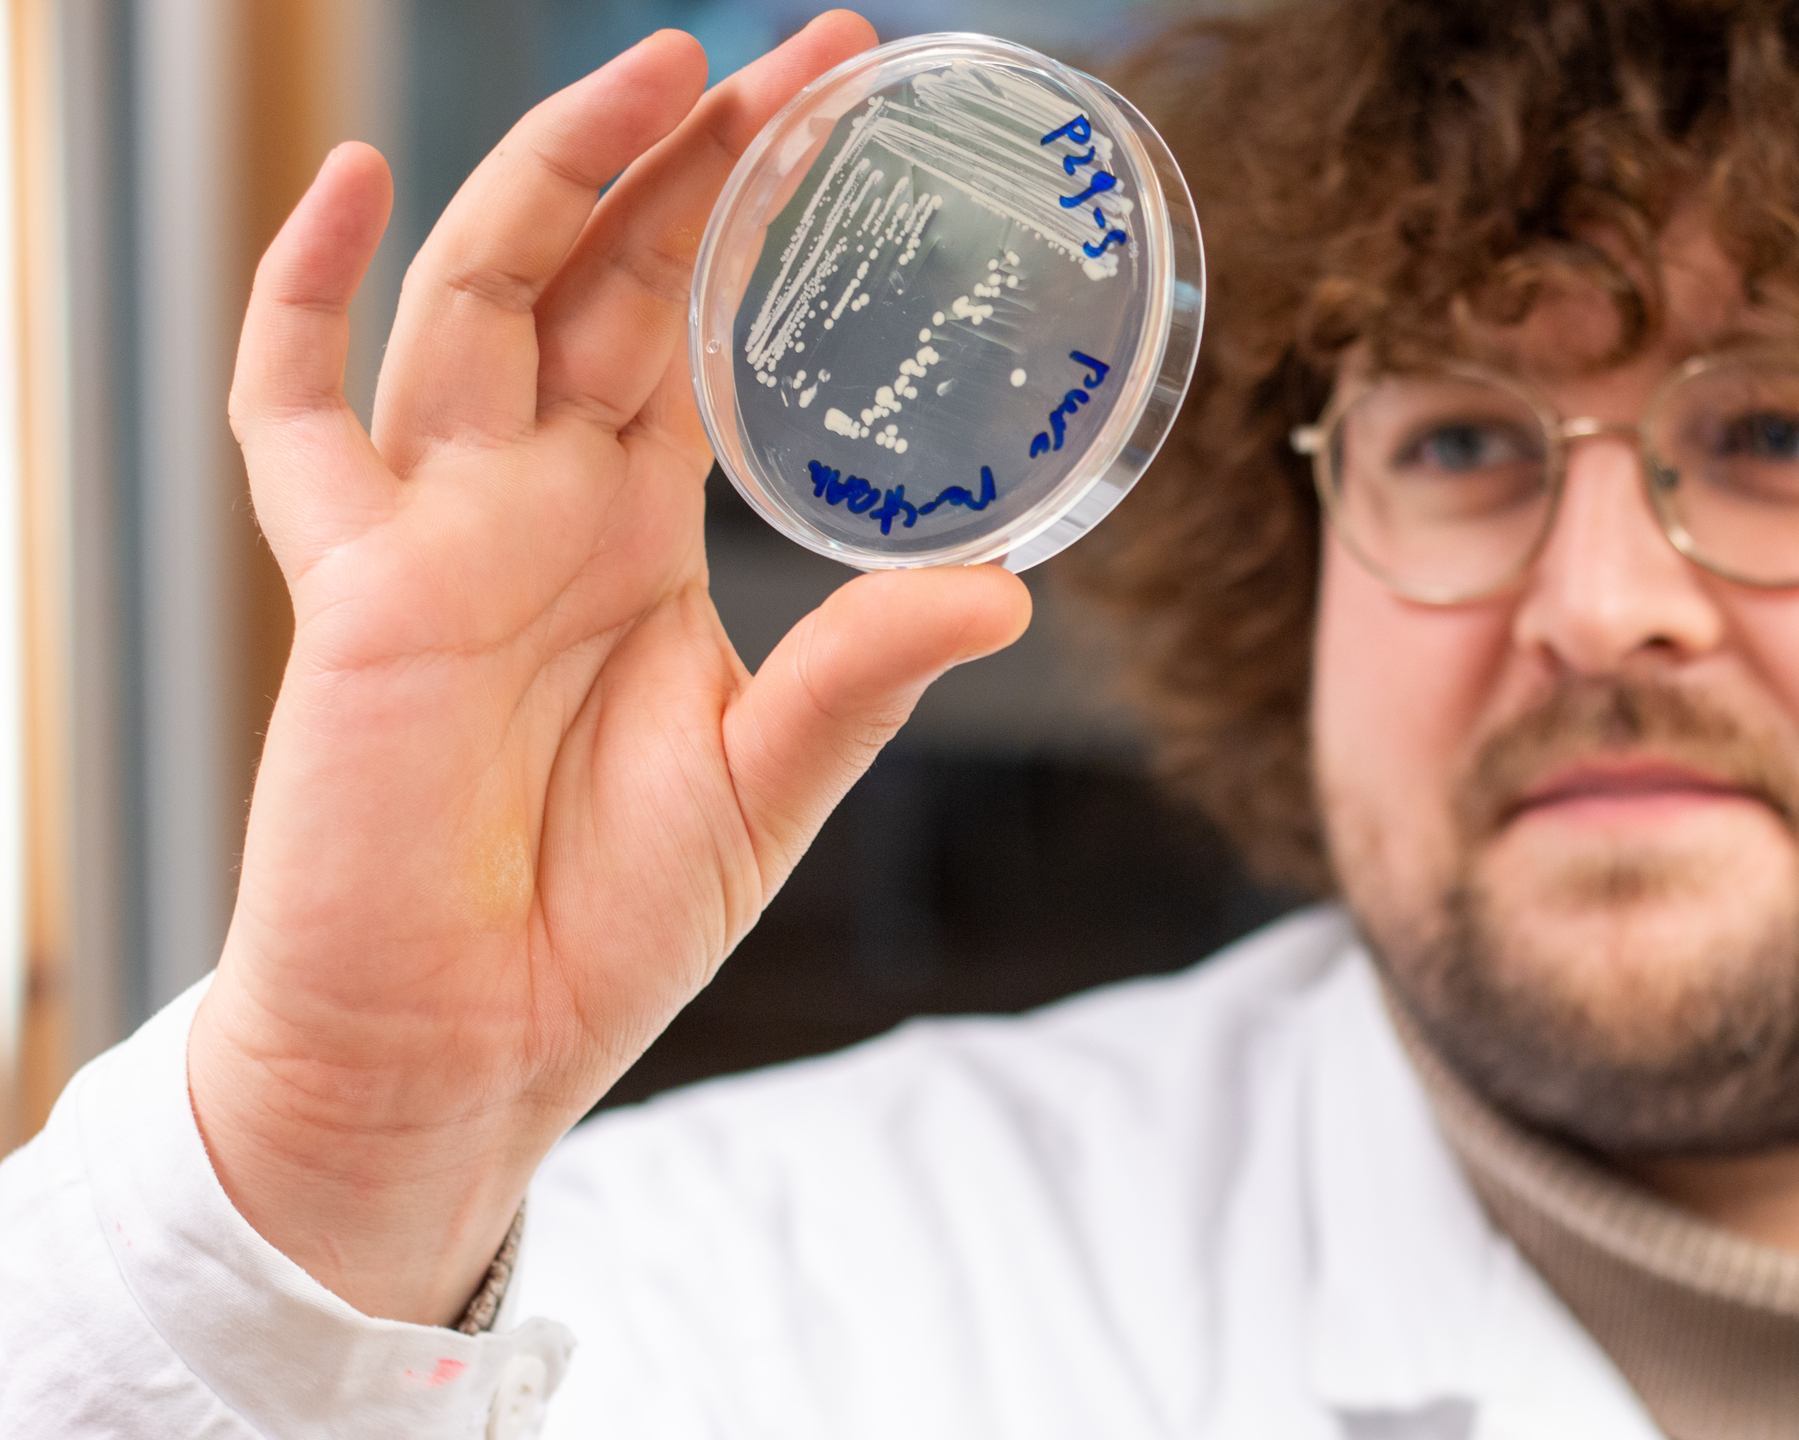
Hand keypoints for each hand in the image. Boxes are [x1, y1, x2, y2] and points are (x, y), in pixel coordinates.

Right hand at [188, 13, 1030, 1324]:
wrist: (461, 1046)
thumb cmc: (602, 919)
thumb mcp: (765, 781)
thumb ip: (863, 675)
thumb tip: (1006, 589)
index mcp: (637, 528)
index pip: (702, 329)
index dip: (764, 222)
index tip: (851, 110)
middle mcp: (537, 499)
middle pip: (610, 279)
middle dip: (695, 160)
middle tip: (801, 52)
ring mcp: (437, 525)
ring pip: (482, 300)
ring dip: (559, 177)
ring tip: (666, 74)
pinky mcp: (350, 582)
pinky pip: (293, 416)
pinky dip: (298, 297)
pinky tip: (349, 182)